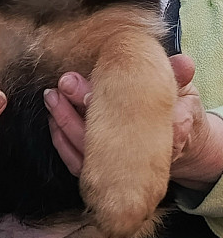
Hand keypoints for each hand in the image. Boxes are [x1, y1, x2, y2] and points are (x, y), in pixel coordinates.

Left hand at [45, 54, 222, 192]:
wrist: (183, 146)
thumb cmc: (178, 113)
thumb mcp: (184, 92)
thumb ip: (180, 76)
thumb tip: (183, 62)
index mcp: (168, 135)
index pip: (138, 122)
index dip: (115, 103)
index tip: (94, 84)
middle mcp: (143, 157)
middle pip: (106, 139)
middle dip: (81, 108)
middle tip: (65, 82)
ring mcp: (121, 170)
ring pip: (87, 154)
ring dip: (65, 122)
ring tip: (53, 95)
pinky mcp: (103, 175)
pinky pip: (77, 164)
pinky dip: (61, 141)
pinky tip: (52, 117)